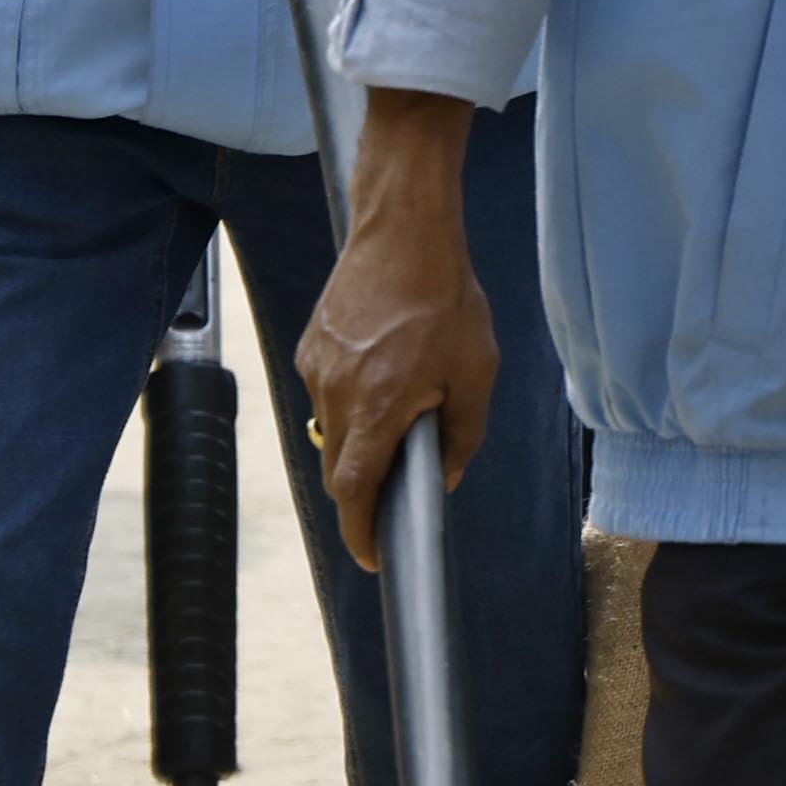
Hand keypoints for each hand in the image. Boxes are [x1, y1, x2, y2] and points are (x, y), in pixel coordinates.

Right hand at [299, 88, 498, 567]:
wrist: (402, 229)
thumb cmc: (446, 297)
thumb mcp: (476, 369)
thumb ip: (463, 431)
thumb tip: (443, 474)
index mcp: (378, 407)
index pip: (354, 490)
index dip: (361, 531)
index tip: (374, 556)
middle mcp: (336, 394)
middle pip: (340, 468)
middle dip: (365, 490)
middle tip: (396, 496)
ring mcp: (316, 369)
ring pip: (333, 430)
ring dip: (361, 439)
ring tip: (402, 412)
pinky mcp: (310, 346)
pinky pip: (327, 393)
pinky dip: (353, 400)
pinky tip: (385, 373)